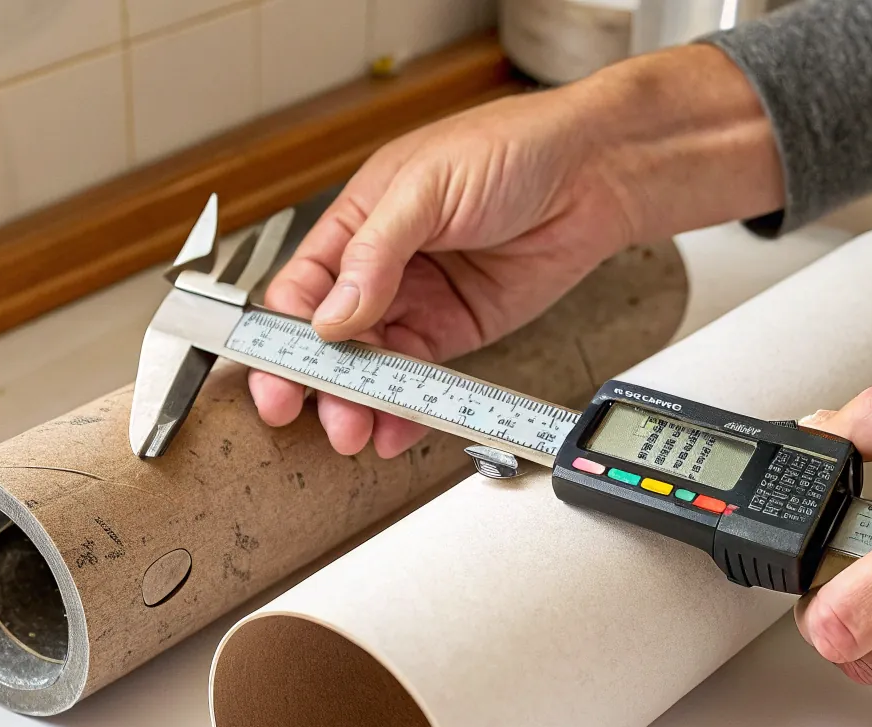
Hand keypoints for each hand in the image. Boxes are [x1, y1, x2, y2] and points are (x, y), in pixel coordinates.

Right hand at [252, 46, 781, 456]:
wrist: (590, 175)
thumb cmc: (509, 150)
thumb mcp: (427, 187)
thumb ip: (376, 253)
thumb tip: (331, 315)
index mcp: (357, 223)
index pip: (302, 287)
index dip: (284, 334)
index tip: (281, 373)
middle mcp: (380, 269)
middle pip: (330, 338)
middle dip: (318, 382)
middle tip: (316, 417)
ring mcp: (417, 304)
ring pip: (372, 366)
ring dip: (359, 403)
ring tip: (356, 432)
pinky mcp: (454, 332)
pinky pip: (420, 378)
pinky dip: (406, 409)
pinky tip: (394, 431)